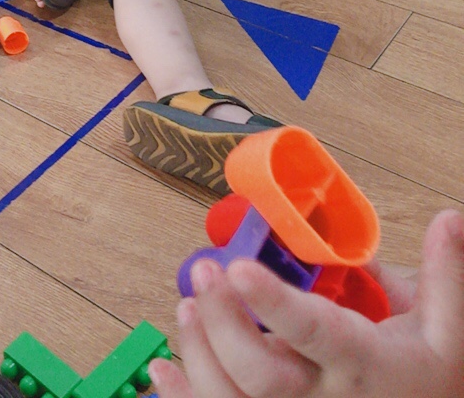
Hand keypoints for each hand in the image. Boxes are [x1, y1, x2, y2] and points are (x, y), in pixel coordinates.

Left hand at [150, 209, 463, 397]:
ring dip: (198, 352)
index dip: (274, 303)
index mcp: (365, 366)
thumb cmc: (431, 382)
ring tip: (185, 306)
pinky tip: (163, 370)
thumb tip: (450, 218)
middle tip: (204, 271)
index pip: (315, 333)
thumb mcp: (451, 334)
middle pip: (260, 374)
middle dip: (222, 322)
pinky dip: (183, 397)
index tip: (240, 267)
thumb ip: (446, 275)